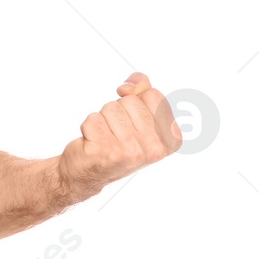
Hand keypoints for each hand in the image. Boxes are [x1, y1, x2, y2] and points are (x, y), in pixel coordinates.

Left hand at [57, 72, 181, 200]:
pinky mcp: (106, 151)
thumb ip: (142, 91)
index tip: (132, 120)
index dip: (137, 100)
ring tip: (105, 137)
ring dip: (103, 119)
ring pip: (110, 108)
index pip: (153, 94)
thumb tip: (129, 86)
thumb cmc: (117, 141)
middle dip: (118, 111)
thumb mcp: (139, 116)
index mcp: (171, 139)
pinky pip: (92, 118)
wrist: (88, 172)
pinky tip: (93, 143)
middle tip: (117, 132)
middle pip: (130, 101)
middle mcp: (154, 148)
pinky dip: (89, 126)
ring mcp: (130, 151)